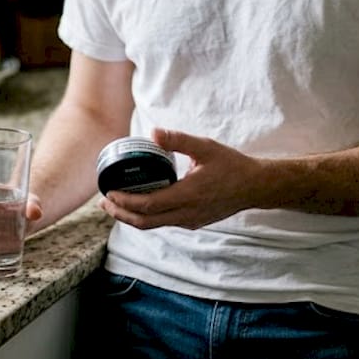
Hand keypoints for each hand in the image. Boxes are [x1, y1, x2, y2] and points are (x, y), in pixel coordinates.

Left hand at [99, 128, 255, 229]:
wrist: (255, 186)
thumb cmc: (231, 165)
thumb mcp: (205, 147)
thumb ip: (178, 140)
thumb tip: (152, 132)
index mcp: (187, 195)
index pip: (147, 205)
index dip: (124, 202)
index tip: (108, 193)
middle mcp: (186, 213)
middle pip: (144, 222)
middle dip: (121, 214)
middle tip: (103, 203)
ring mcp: (190, 221)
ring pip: (154, 225)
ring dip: (132, 217)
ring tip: (115, 206)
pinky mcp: (194, 222)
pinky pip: (164, 223)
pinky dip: (147, 217)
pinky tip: (141, 205)